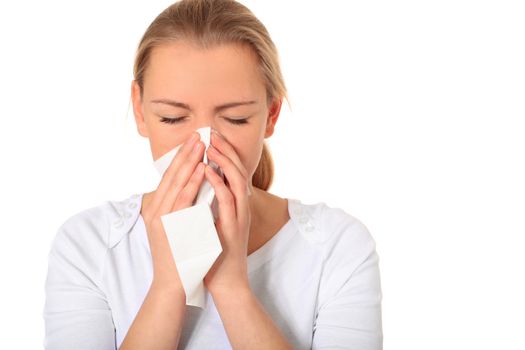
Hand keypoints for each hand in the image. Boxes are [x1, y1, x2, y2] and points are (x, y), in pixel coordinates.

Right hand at [141, 131, 206, 290]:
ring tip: (201, 145)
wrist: (172, 284)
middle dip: (185, 154)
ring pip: (176, 183)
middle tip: (198, 135)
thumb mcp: (173, 229)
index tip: (192, 143)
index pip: (169, 179)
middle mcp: (155, 211)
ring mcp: (161, 218)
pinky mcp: (170, 226)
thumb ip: (176, 210)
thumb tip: (186, 192)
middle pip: (171, 176)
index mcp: (156, 210)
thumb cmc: (177, 257)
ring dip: (189, 162)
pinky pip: (183, 200)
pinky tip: (201, 169)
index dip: (181, 159)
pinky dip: (192, 182)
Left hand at [203, 131, 251, 293]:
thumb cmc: (216, 255)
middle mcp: (241, 209)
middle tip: (212, 133)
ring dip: (224, 162)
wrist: (226, 283)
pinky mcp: (234, 229)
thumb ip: (212, 207)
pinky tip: (208, 172)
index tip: (212, 138)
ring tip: (211, 146)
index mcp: (236, 207)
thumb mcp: (214, 225)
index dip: (224, 154)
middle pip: (238, 171)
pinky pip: (228, 202)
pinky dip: (219, 184)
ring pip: (237, 182)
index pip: (233, 173)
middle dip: (225, 151)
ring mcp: (239, 218)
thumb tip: (200, 189)